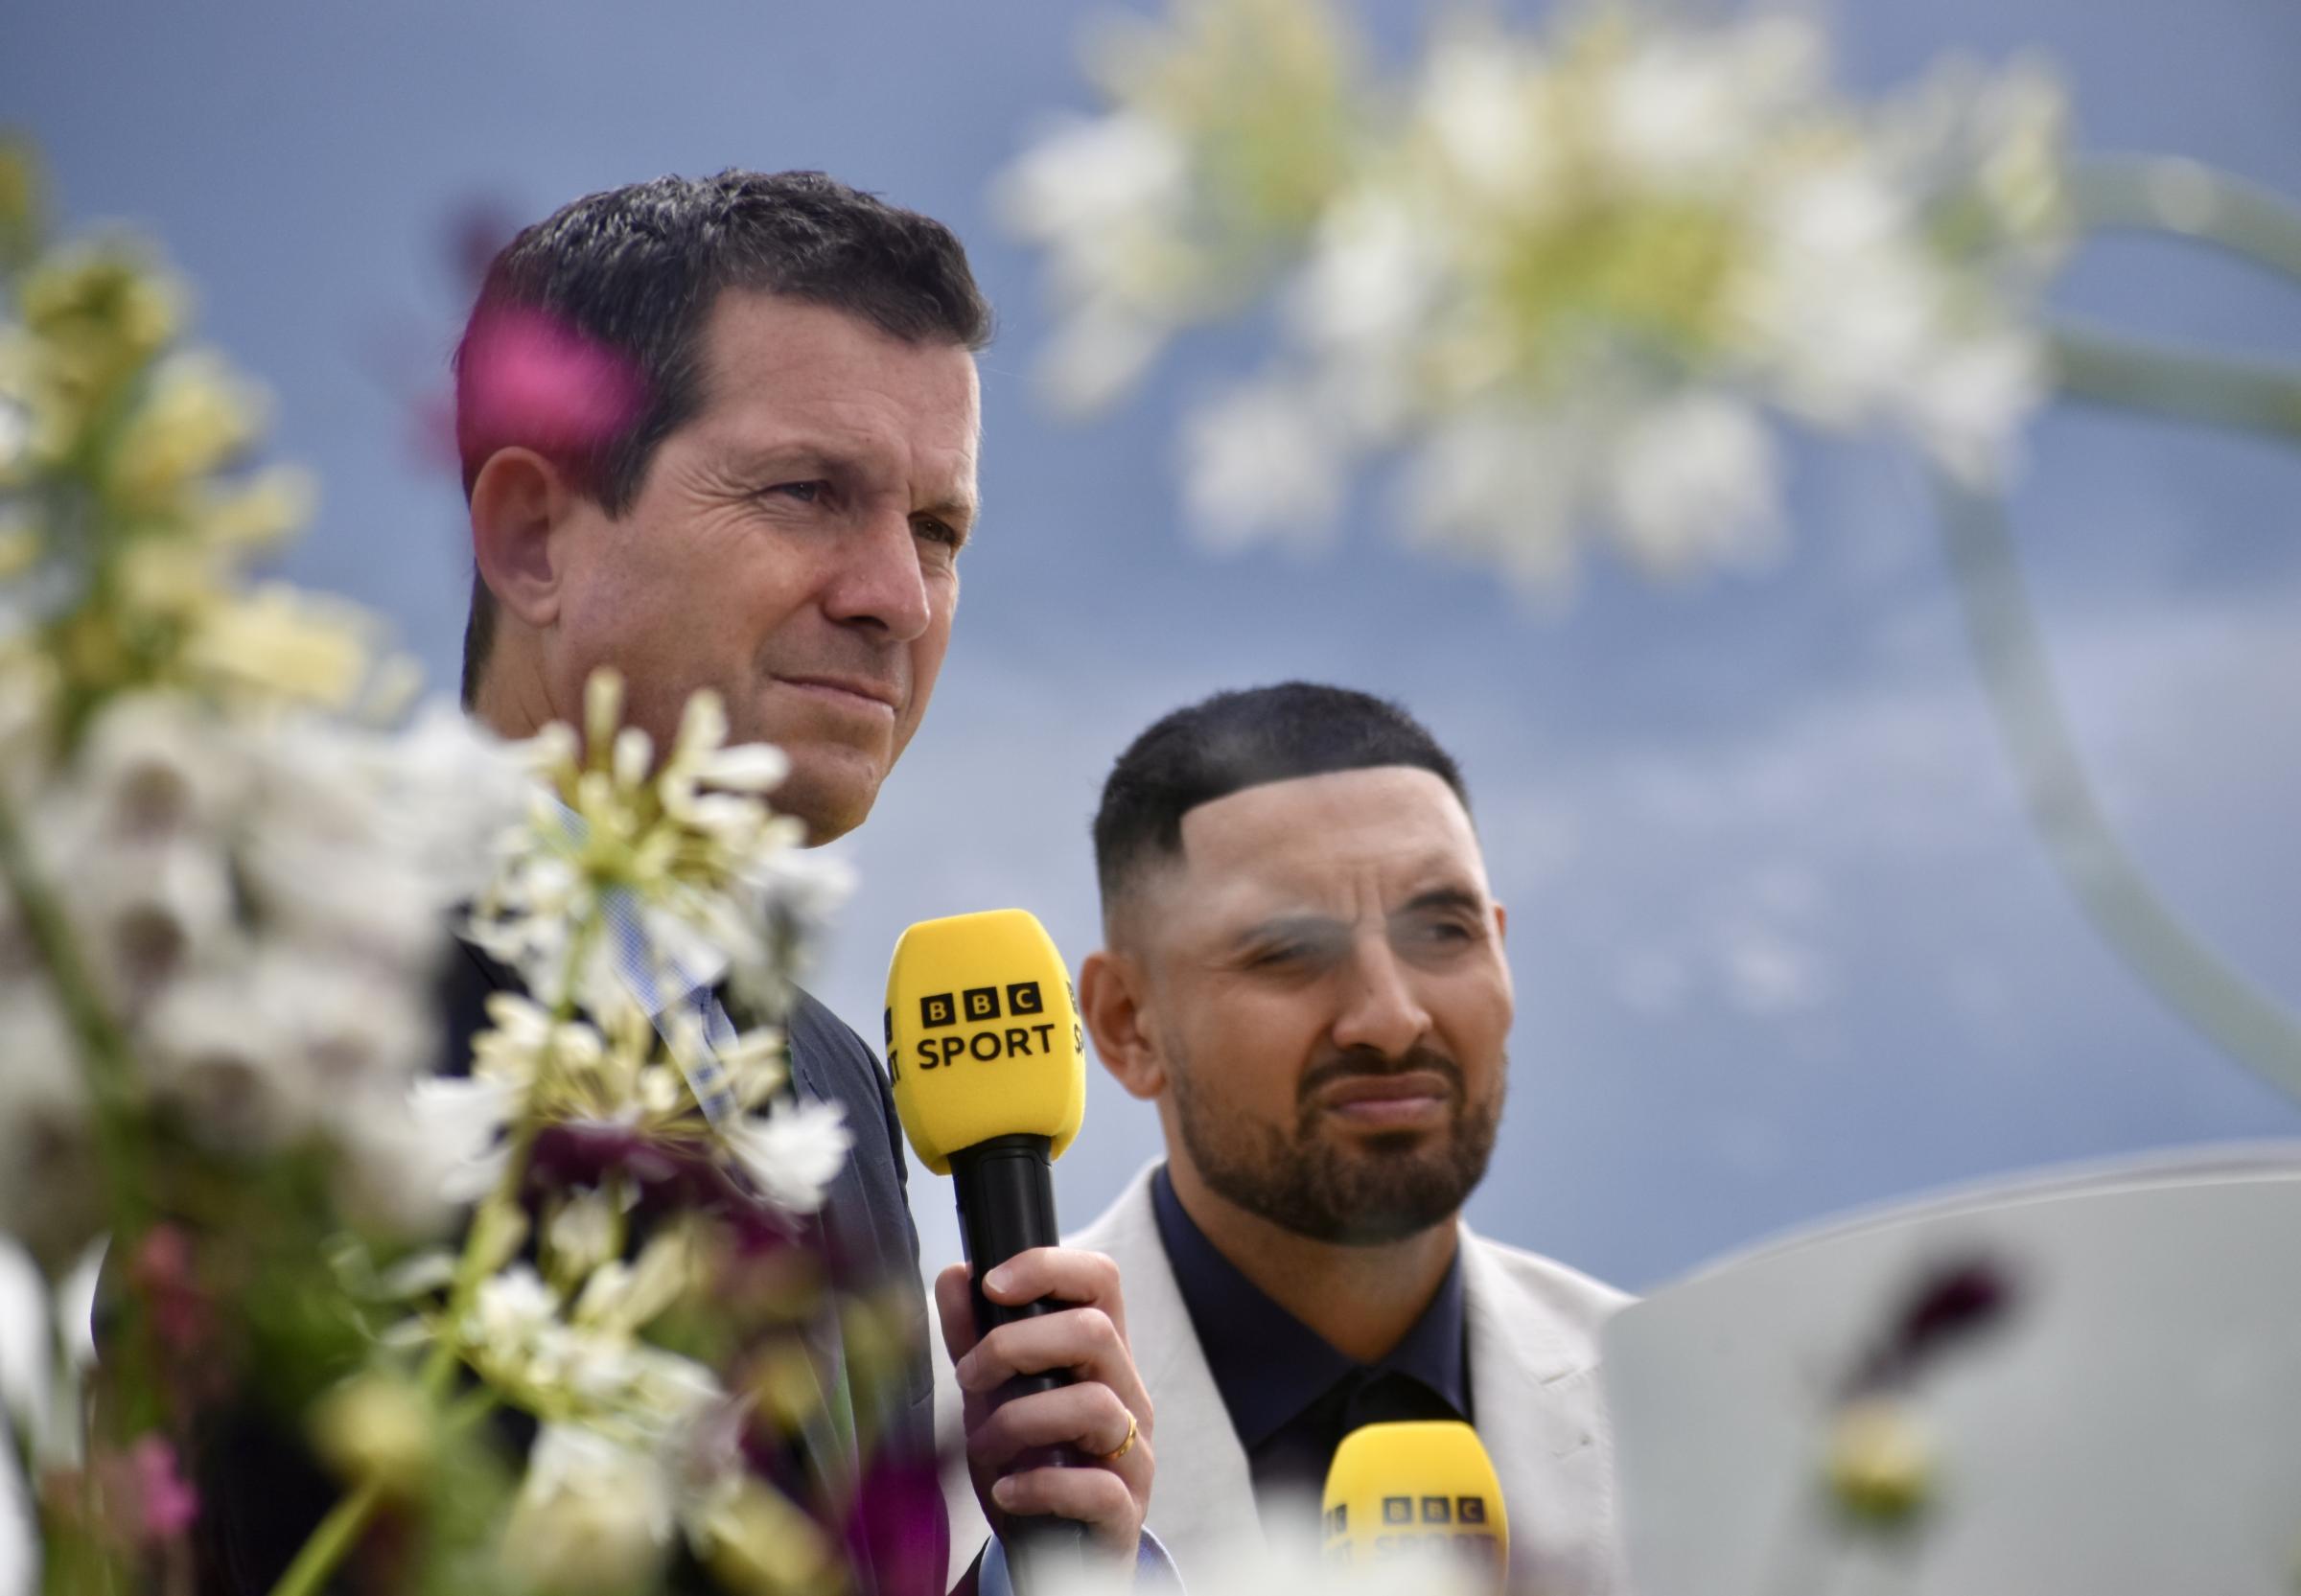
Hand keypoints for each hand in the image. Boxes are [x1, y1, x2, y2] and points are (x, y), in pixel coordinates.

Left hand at [935, 1247, 1153, 1560]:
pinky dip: (1040, 1486)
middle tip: (969, 1376)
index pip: (1101, 1281)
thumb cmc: (1031, 1465)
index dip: (1049, 1267)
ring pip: (1097, 1406)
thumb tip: (955, 1274)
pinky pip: (1097, 1488)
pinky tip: (1007, 1490)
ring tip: (984, 1444)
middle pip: (1095, 1332)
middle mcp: (1127, 1395)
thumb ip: (975, 1340)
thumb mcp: (996, 1398)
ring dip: (1020, 1420)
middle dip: (1016, 1344)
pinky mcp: (1125, 1511)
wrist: (1052, 1552)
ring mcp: (1133, 1454)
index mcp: (1100, 1357)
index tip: (992, 1284)